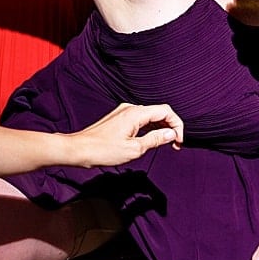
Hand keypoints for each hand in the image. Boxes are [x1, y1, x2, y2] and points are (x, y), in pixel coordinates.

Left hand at [65, 102, 183, 165]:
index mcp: (136, 113)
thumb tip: (171, 134)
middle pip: (159, 112)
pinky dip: (149, 128)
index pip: (166, 111)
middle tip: (175, 145)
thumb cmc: (103, 150)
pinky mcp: (118, 119)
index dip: (177, 125)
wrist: (79, 149)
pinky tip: (149, 140)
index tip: (179, 141)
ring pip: (149, 116)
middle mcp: (130, 108)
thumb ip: (155, 139)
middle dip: (170, 127)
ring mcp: (123, 112)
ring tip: (164, 145)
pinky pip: (140, 120)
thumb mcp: (134, 149)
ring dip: (160, 128)